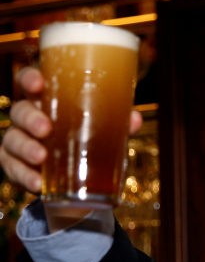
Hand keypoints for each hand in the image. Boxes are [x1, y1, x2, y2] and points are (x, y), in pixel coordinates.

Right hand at [0, 66, 142, 193]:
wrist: (79, 180)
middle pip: (20, 111)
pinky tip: (38, 183)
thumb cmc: (88, 141)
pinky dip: (24, 176)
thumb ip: (118, 123)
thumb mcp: (105, 131)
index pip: (30, 82)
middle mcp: (30, 119)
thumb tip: (133, 119)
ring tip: (41, 157)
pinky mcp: (17, 166)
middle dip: (30, 118)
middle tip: (45, 129)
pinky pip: (13, 169)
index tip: (38, 84)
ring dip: (26, 148)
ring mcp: (20, 142)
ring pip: (13, 139)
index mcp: (48, 102)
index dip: (30, 79)